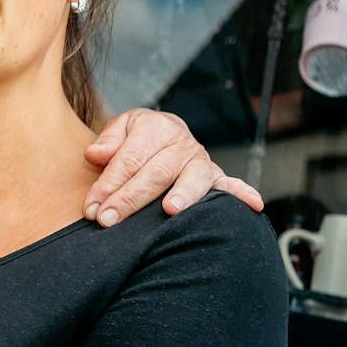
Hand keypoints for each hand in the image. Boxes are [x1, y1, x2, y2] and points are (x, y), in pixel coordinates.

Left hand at [83, 109, 263, 226]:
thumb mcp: (119, 131)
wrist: (161, 134)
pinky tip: (254, 205)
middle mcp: (181, 142)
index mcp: (155, 126)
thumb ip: (107, 141)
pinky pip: (232, 185)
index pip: (129, 158)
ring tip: (170, 210)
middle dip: (130, 198)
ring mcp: (200, 160)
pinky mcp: (215, 176)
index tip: (92, 207)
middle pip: (155, 172)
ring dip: (182, 195)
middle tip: (108, 220)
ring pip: (192, 178)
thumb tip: (96, 154)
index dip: (108, 184)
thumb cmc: (135, 139)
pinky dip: (243, 194)